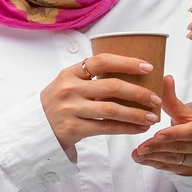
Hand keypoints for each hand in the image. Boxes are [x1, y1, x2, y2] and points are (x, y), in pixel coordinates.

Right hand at [41, 53, 163, 158]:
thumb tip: (129, 73)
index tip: (148, 67)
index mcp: (69, 73)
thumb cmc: (59, 104)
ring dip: (136, 113)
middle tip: (155, 99)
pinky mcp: (73, 128)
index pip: (102, 61)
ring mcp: (70, 109)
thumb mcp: (67, 84)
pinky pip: (106, 128)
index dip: (127, 62)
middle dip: (138, 92)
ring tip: (152, 117)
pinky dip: (126, 128)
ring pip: (112, 110)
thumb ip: (90, 78)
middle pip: (111, 87)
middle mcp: (69, 89)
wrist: (36, 130)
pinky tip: (139, 128)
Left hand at [132, 77, 191, 176]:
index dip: (173, 134)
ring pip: (175, 159)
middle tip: (139, 147)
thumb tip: (165, 77)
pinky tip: (143, 160)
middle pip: (181, 147)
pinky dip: (156, 164)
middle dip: (158, 147)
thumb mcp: (187, 113)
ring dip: (153, 157)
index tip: (156, 135)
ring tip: (137, 154)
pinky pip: (173, 169)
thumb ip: (173, 100)